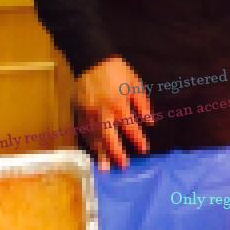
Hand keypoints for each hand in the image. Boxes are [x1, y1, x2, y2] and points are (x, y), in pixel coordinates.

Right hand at [76, 56, 152, 170]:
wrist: (92, 60)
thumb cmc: (117, 71)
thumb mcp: (135, 84)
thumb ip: (142, 104)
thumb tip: (150, 122)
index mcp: (120, 105)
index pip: (131, 128)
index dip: (138, 140)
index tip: (144, 150)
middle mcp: (104, 113)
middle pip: (110, 138)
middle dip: (117, 153)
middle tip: (123, 167)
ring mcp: (89, 114)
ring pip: (95, 138)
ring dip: (100, 154)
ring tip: (103, 169)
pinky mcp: (79, 112)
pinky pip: (84, 131)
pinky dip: (88, 143)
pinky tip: (92, 151)